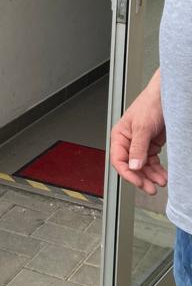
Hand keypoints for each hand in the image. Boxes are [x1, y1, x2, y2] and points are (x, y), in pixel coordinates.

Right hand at [109, 74, 166, 194]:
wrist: (166, 97)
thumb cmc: (150, 104)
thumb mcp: (143, 127)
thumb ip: (138, 148)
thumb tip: (134, 166)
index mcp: (119, 136)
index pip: (119, 160)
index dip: (128, 174)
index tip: (138, 182)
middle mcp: (128, 142)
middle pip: (131, 167)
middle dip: (141, 178)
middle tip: (151, 188)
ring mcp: (140, 145)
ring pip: (143, 167)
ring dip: (151, 176)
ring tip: (160, 182)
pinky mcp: (151, 145)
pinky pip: (152, 162)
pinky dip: (157, 170)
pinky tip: (162, 175)